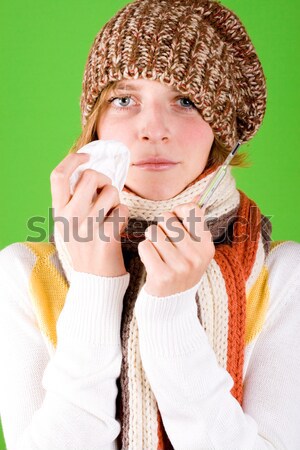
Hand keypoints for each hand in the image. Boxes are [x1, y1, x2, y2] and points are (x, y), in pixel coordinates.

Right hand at [50, 152, 128, 276]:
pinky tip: (117, 227)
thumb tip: (90, 170)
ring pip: (111, 192)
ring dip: (116, 200)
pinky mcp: (106, 236)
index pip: (58, 175)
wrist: (95, 279)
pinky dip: (123, 215)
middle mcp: (70, 218)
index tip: (87, 156)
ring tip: (111, 214)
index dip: (73, 159)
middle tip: (106, 193)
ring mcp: (87, 227)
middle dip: (104, 180)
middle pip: (90, 176)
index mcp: (59, 212)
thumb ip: (74, 200)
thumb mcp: (69, 223)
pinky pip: (122, 210)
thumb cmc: (86, 246)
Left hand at [137, 196, 214, 296]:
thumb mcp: (195, 252)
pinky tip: (152, 263)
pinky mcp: (162, 276)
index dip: (178, 212)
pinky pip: (145, 246)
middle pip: (167, 219)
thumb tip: (195, 198)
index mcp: (207, 246)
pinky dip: (144, 252)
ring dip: (151, 241)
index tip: (175, 223)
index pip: (192, 210)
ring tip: (158, 254)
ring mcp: (180, 267)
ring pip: (153, 231)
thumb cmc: (180, 272)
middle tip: (164, 244)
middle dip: (160, 228)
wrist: (171, 309)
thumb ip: (194, 227)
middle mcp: (197, 256)